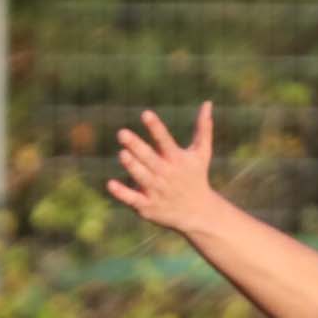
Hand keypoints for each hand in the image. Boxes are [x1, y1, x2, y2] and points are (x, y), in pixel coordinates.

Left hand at [108, 103, 222, 236]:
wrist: (198, 214)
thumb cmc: (196, 177)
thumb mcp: (202, 153)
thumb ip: (203, 128)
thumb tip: (207, 103)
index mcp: (177, 159)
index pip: (165, 141)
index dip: (155, 127)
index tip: (145, 114)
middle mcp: (166, 174)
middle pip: (149, 158)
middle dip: (136, 146)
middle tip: (122, 133)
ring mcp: (156, 191)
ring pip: (141, 177)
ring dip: (132, 166)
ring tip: (122, 154)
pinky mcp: (148, 206)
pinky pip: (133, 199)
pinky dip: (122, 193)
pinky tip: (110, 184)